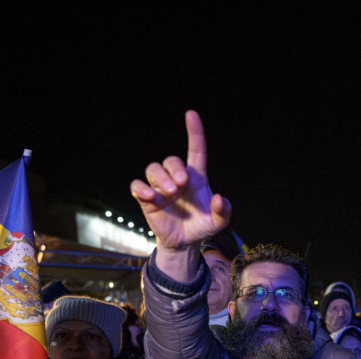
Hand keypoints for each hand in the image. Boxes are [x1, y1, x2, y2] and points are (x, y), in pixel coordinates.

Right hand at [130, 111, 231, 275]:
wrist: (184, 243)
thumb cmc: (201, 226)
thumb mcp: (218, 222)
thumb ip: (224, 211)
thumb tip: (220, 198)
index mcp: (196, 177)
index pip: (195, 150)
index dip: (194, 132)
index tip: (191, 115)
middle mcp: (176, 178)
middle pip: (170, 160)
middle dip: (174, 169)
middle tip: (181, 184)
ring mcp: (160, 187)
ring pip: (153, 169)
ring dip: (161, 178)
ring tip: (170, 192)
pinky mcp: (146, 199)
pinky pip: (137, 185)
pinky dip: (141, 188)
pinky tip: (149, 196)